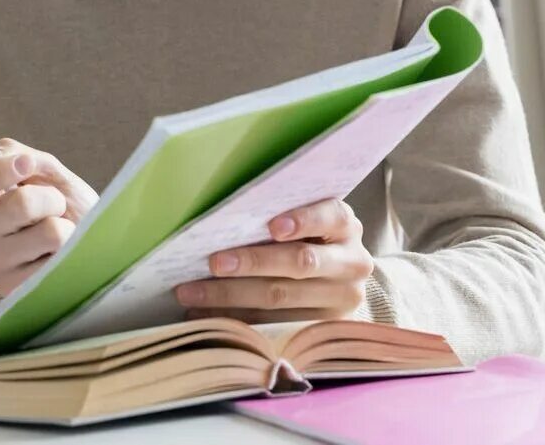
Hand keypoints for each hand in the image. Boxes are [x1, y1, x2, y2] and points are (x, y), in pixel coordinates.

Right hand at [0, 139, 98, 296]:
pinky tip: (59, 259)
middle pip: (19, 205)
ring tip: (61, 235)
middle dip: (51, 198)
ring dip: (66, 227)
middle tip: (56, 207)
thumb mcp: (49, 172)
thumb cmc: (67, 206)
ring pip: (49, 232)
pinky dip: (70, 253)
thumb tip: (19, 159)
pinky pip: (58, 262)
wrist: (93, 243)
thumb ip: (25, 156)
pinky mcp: (17, 290)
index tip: (26, 165)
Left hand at [174, 198, 373, 323]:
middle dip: (252, 262)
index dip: (303, 220)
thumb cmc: (307, 239)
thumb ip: (278, 217)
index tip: (272, 227)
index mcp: (346, 226)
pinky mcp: (323, 329)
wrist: (338, 283)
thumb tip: (221, 218)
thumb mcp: (305, 222)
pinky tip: (205, 314)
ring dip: (231, 295)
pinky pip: (274, 325)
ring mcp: (342, 299)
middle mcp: (352, 262)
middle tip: (213, 262)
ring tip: (192, 292)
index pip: (332, 216)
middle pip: (300, 262)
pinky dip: (236, 318)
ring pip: (281, 297)